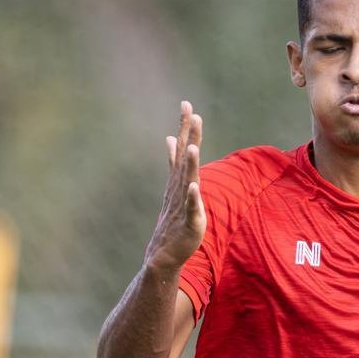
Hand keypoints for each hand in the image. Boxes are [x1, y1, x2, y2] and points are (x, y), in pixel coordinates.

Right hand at [145, 101, 205, 270]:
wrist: (164, 253)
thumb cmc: (173, 219)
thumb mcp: (175, 186)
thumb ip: (175, 162)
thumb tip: (172, 138)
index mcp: (178, 179)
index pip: (183, 148)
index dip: (185, 127)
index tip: (186, 104)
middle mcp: (179, 187)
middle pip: (185, 157)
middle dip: (188, 134)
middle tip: (190, 111)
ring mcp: (183, 204)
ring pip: (187, 180)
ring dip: (189, 164)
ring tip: (191, 147)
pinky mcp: (189, 222)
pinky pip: (191, 208)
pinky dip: (192, 197)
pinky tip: (194, 186)